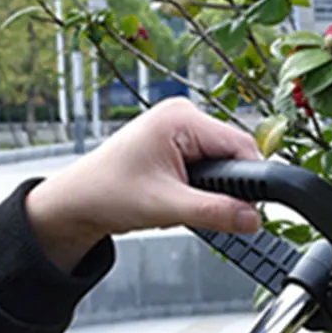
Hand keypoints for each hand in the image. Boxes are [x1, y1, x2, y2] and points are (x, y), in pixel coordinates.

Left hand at [24, 98, 262, 270]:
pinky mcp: (177, 141)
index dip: (249, 181)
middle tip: (199, 208)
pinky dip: (201, 185)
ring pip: (222, 160)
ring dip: (212, 187)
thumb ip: (215, 212)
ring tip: (181, 200)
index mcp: (181, 118)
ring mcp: (180, 126)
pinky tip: (179, 193)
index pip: (240, 145)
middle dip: (226, 186)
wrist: (78, 201)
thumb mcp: (166, 207)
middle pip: (233, 152)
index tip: (248, 211)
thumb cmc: (106, 193)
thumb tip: (253, 218)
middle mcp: (183, 114)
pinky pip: (208, 162)